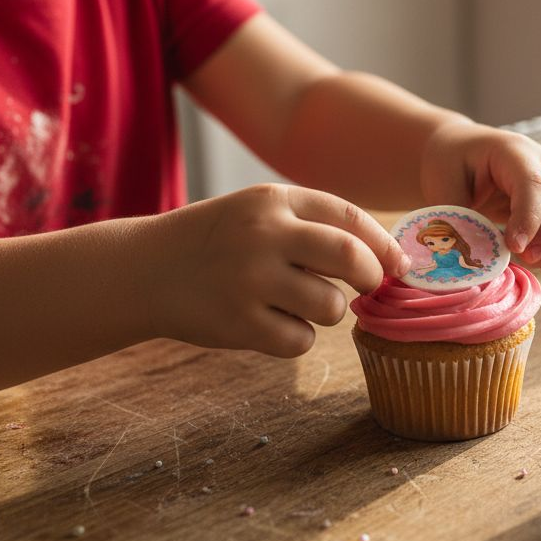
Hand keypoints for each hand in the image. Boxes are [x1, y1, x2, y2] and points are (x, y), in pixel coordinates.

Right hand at [153, 184, 407, 357]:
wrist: (143, 270)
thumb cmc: (218, 242)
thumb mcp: (259, 211)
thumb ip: (315, 225)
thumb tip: (387, 259)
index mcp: (273, 200)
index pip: (349, 218)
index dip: (383, 245)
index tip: (397, 265)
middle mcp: (263, 234)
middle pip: (350, 258)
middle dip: (371, 277)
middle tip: (367, 288)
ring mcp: (249, 279)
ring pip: (330, 306)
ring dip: (327, 311)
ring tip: (297, 303)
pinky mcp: (238, 322)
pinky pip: (301, 340)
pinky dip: (296, 338)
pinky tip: (271, 324)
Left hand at [421, 121, 540, 267]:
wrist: (463, 153)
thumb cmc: (452, 164)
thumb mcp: (442, 183)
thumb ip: (456, 217)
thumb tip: (468, 256)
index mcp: (513, 151)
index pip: (534, 183)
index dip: (529, 218)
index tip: (514, 247)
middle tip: (528, 258)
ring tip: (528, 260)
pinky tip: (533, 258)